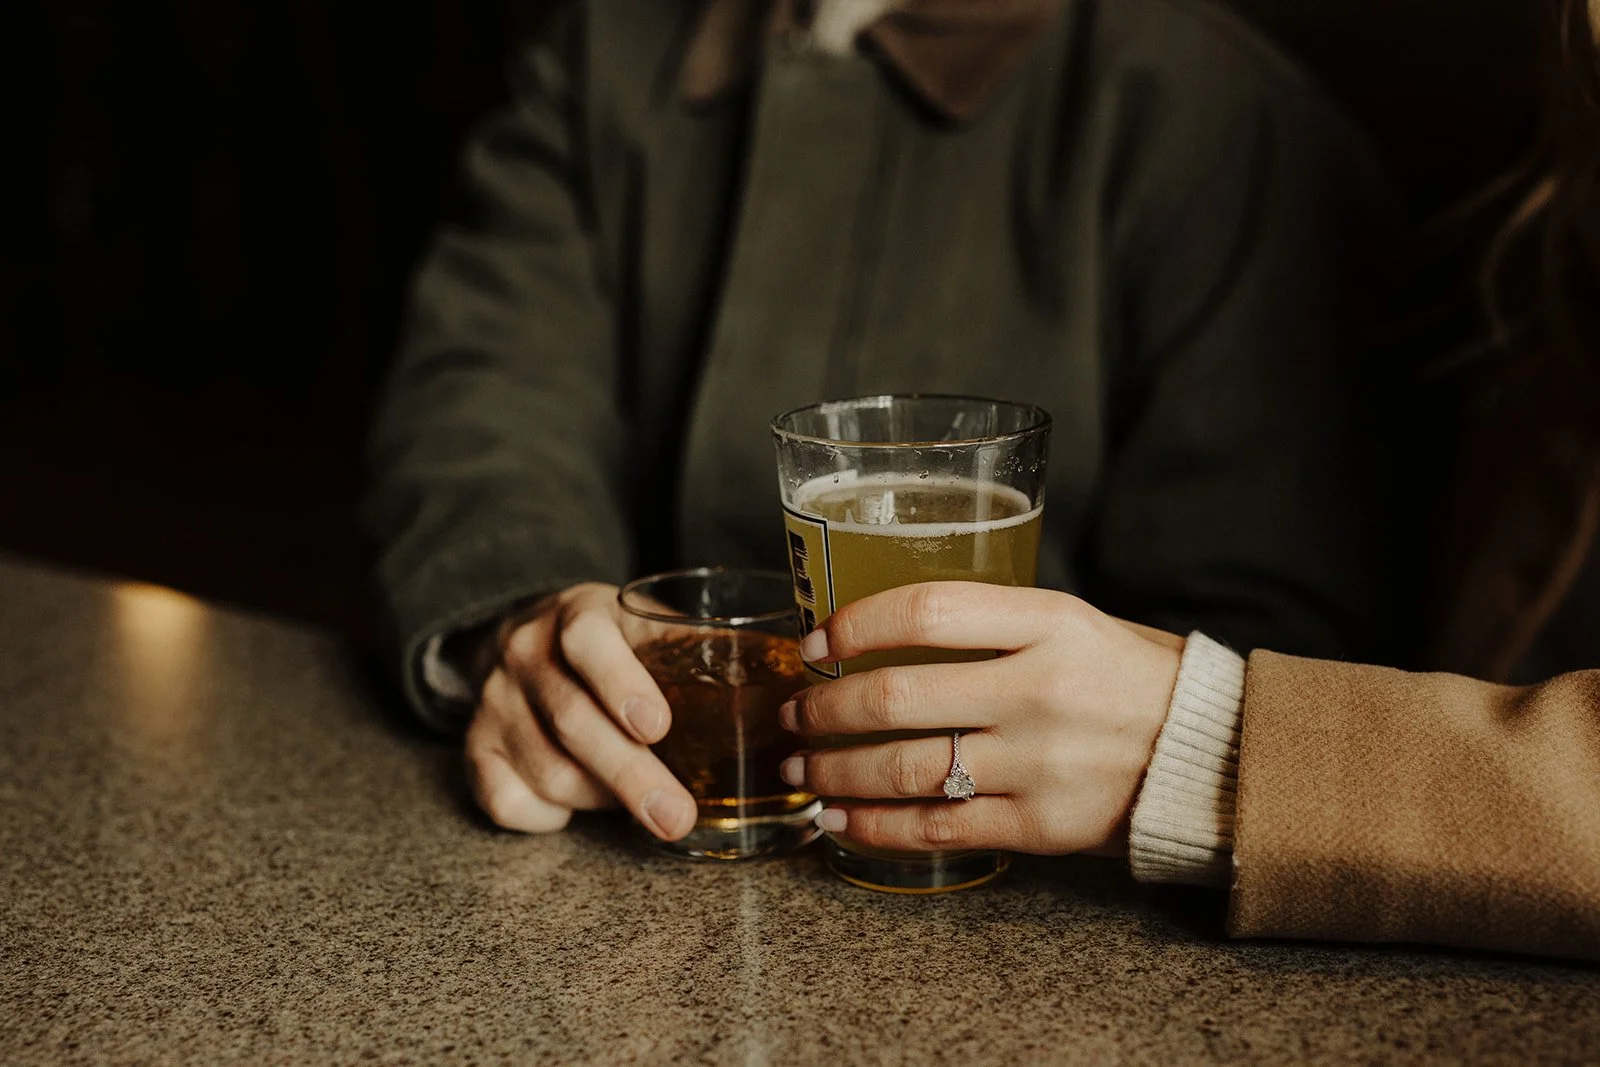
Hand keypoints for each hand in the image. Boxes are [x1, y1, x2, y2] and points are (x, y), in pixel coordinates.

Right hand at [463, 583, 697, 839]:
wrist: (523, 638)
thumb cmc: (609, 642)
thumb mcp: (647, 623)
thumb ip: (699, 644)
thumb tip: (793, 669)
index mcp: (576, 615)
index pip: (588, 642)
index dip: (621, 684)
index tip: (658, 727)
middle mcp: (524, 656)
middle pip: (572, 722)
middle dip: (631, 776)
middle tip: (676, 817)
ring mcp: (493, 705)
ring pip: (548, 771)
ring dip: (603, 798)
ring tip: (646, 800)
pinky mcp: (474, 751)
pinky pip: (507, 801)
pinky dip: (550, 817)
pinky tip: (581, 805)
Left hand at [777, 582, 1182, 854]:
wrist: (1213, 756)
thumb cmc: (1131, 678)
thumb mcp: (1074, 623)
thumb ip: (993, 624)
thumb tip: (883, 631)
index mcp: (1050, 623)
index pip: (927, 611)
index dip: (854, 624)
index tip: (816, 641)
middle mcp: (1040, 690)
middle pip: (897, 697)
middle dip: (824, 709)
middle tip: (793, 713)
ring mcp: (1039, 763)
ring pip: (904, 769)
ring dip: (834, 771)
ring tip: (801, 769)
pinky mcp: (1041, 826)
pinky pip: (936, 830)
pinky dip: (874, 827)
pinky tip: (838, 819)